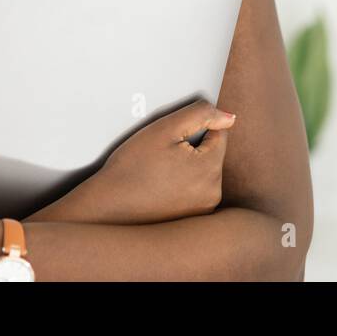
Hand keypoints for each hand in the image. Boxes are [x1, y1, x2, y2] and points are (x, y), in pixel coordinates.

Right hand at [56, 99, 236, 224]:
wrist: (108, 206)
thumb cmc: (132, 166)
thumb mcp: (164, 129)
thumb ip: (200, 115)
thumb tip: (229, 117)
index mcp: (210, 168)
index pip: (219, 133)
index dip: (193, 130)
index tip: (171, 140)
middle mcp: (213, 193)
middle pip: (212, 155)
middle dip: (193, 149)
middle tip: (162, 157)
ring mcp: (204, 209)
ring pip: (204, 173)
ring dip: (189, 168)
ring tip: (160, 173)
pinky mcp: (193, 220)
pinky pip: (196, 192)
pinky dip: (184, 186)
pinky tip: (161, 188)